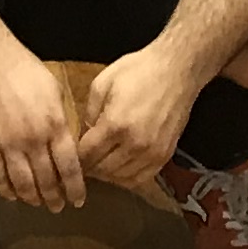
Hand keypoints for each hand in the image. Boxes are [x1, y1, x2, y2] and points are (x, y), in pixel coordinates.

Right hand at [0, 39, 84, 210]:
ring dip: (31, 197)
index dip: (75, 188)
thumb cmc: (23, 69)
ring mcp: (6, 143)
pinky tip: (11, 194)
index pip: (69, 167)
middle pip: (46, 180)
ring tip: (36, 203)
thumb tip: (66, 145)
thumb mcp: (53, 91)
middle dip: (54, 198)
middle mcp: (32, 138)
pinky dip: (4, 190)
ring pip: (21, 183)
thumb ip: (60, 121)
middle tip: (58, 207)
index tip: (78, 201)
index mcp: (54, 124)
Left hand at [75, 44, 199, 191]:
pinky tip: (120, 168)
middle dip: (89, 167)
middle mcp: (134, 144)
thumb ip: (89, 113)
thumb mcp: (102, 83)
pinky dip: (127, 178)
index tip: (70, 156)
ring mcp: (152, 153)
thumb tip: (85, 135)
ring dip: (107, 174)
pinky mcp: (165, 155)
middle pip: (103, 170)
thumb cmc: (139, 71)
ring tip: (100, 164)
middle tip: (83, 162)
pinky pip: (142, 178)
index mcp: (115, 125)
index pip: (87, 154)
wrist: (177, 70)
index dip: (75, 158)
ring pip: (121, 178)